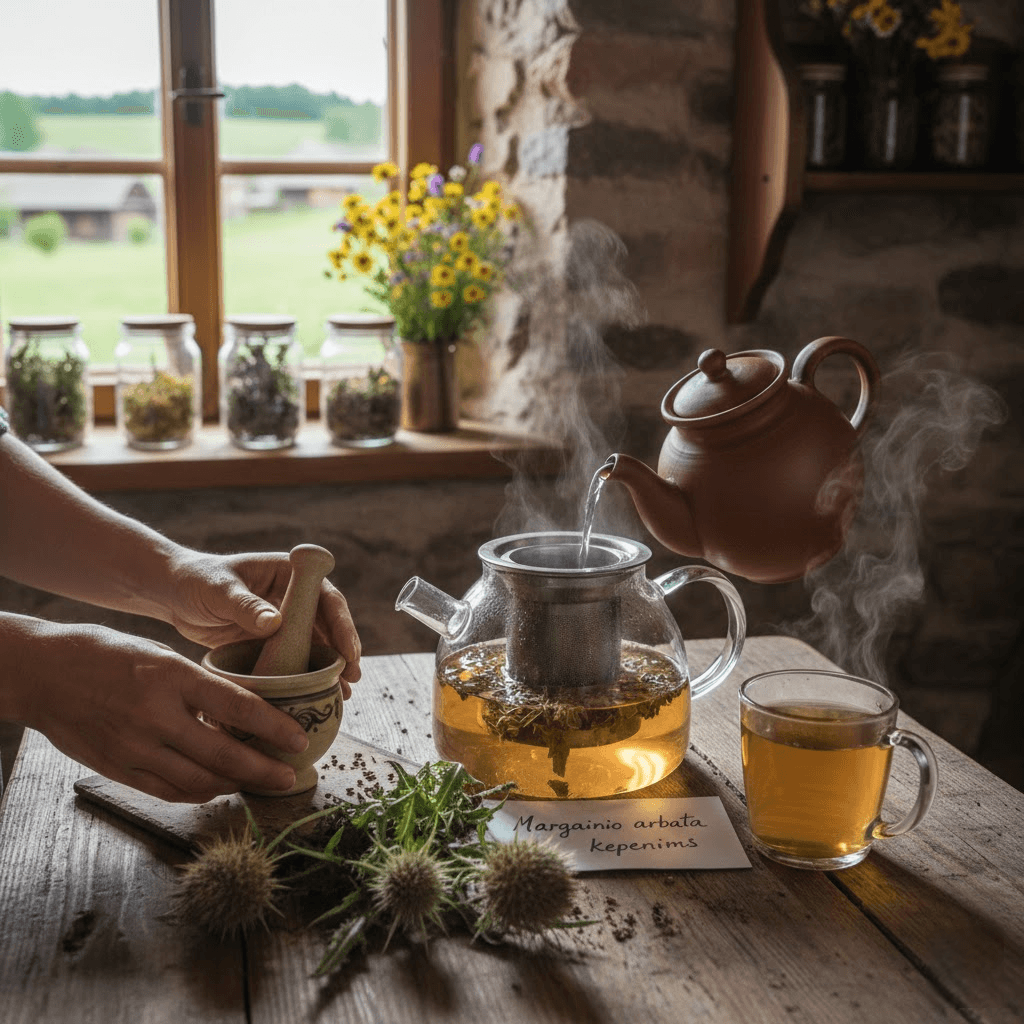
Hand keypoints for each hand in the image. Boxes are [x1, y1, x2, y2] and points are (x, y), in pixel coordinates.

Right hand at [16, 622, 310, 802]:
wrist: (41, 672)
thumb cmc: (107, 653)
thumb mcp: (162, 654)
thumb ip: (199, 685)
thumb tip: (243, 711)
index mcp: (171, 676)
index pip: (237, 707)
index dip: (273, 728)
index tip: (299, 740)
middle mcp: (155, 715)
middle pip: (223, 755)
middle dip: (263, 771)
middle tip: (289, 777)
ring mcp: (134, 747)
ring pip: (197, 782)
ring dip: (234, 785)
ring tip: (257, 783)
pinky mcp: (117, 769)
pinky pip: (167, 791)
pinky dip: (198, 792)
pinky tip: (216, 787)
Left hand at [163, 550, 361, 693]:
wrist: (173, 594)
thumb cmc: (196, 581)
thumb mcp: (218, 590)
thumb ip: (245, 605)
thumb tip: (275, 622)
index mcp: (288, 573)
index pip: (325, 597)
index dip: (342, 624)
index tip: (349, 651)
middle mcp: (293, 595)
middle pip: (328, 623)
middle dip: (344, 650)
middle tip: (353, 677)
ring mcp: (284, 619)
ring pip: (316, 644)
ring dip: (331, 667)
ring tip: (344, 694)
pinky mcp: (272, 641)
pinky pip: (296, 658)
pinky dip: (307, 676)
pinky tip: (319, 695)